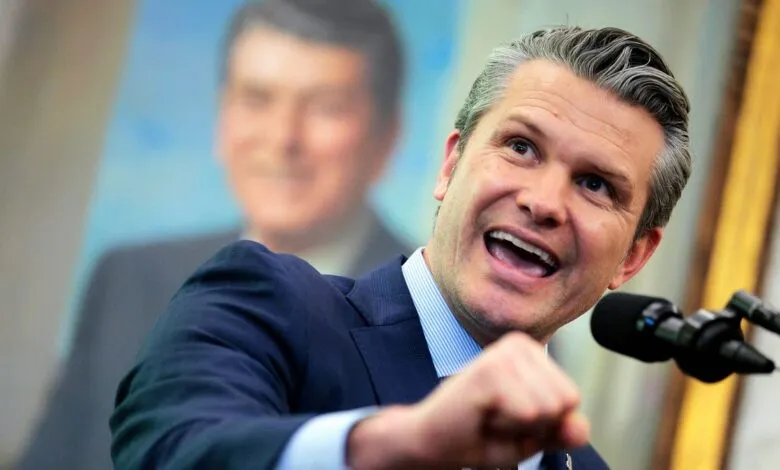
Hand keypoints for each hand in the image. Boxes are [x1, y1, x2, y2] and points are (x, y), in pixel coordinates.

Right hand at [347, 332, 589, 469]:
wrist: (433, 443)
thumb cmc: (479, 435)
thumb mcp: (532, 437)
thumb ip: (562, 431)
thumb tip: (581, 427)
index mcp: (531, 353)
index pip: (571, 397)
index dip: (544, 423)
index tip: (510, 418)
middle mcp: (519, 345)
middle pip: (564, 402)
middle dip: (534, 425)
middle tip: (498, 419)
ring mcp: (503, 355)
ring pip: (548, 408)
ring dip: (519, 427)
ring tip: (489, 416)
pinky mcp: (489, 371)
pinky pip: (528, 413)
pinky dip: (507, 427)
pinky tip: (482, 415)